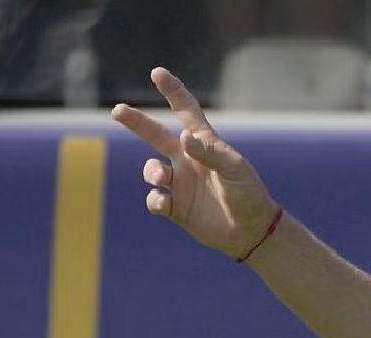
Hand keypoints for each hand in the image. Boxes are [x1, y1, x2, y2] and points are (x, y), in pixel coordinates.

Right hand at [111, 68, 276, 258]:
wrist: (252, 231)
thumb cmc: (248, 195)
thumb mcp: (234, 170)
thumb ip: (209, 153)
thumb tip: (183, 137)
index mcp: (205, 145)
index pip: (186, 112)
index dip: (173, 92)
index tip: (157, 73)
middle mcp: (188, 161)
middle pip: (155, 135)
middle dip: (136, 122)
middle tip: (117, 110)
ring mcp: (181, 184)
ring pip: (151, 170)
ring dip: (151, 172)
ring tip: (161, 178)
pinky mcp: (176, 208)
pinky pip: (154, 200)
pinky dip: (155, 200)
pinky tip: (165, 204)